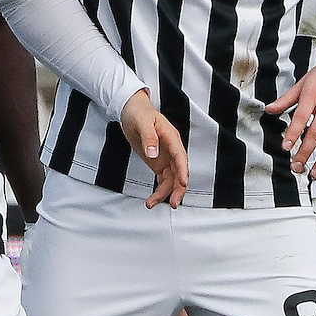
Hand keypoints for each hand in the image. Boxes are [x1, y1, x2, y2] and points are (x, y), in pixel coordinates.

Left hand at [119, 89, 188, 205]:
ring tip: (151, 204)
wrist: (132, 111)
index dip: (183, 171)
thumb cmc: (139, 113)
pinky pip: (163, 180)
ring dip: (164, 193)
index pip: (180, 157)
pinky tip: (152, 200)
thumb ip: (148, 138)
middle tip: (172, 203)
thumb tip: (153, 154)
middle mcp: (172, 150)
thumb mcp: (142, 122)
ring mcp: (166, 158)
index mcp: (171, 138)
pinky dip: (159, 190)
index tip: (183, 183)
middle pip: (179, 172)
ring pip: (171, 180)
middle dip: (178, 189)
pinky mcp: (158, 163)